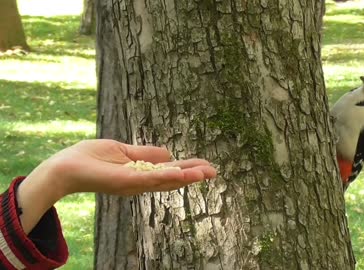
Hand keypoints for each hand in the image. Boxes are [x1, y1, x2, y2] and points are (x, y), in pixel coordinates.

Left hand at [17, 139, 216, 232]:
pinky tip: (182, 173)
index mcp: (142, 172)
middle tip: (215, 172)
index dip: (188, 167)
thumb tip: (168, 153)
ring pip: (166, 181)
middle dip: (194, 175)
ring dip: (187, 177)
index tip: (206, 165)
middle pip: (173, 178)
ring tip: (207, 173)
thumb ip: (146, 153)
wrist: (66, 166)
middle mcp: (141, 181)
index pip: (170, 170)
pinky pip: (150, 179)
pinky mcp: (125, 182)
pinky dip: (166, 177)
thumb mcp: (124, 150)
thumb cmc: (91, 158)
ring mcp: (134, 183)